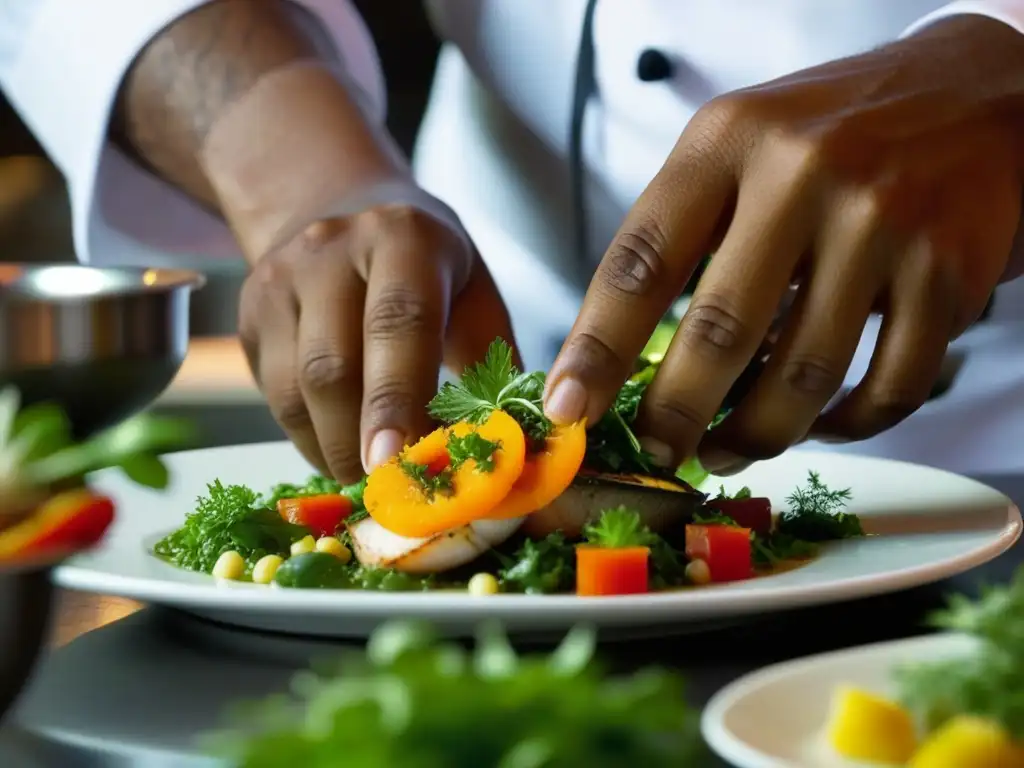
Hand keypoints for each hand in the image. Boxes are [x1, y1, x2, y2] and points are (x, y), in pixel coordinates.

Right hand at [239, 205, 515, 481]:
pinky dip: (307, 436)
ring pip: (291, 389)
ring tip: (367, 474)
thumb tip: (509, 444)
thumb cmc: (426, 265)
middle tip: (388, 487)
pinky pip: (272, 394)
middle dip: (357, 442)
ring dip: (330, 448)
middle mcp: (329, 249)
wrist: (337, 207)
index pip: (397, 322)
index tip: (397, 463)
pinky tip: (340, 446)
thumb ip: (491, 362)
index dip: (397, 399)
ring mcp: (278, 280)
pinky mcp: (249, 314)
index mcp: (402, 237)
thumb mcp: (474, 292)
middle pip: (330, 366)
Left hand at [545, 14, 1023, 473]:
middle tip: (657, 449)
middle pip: (719, 332)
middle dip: (674, 414)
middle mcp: (803, 173)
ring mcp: (882, 222)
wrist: (976, 93)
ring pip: (801, 378)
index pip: (640, 261)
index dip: (596, 349)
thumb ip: (685, 232)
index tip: (567, 410)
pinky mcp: (949, 270)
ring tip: (726, 449)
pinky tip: (819, 424)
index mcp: (728, 141)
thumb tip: (620, 359)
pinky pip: (887, 389)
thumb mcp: (741, 146)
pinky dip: (847, 428)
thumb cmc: (833, 133)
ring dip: (755, 435)